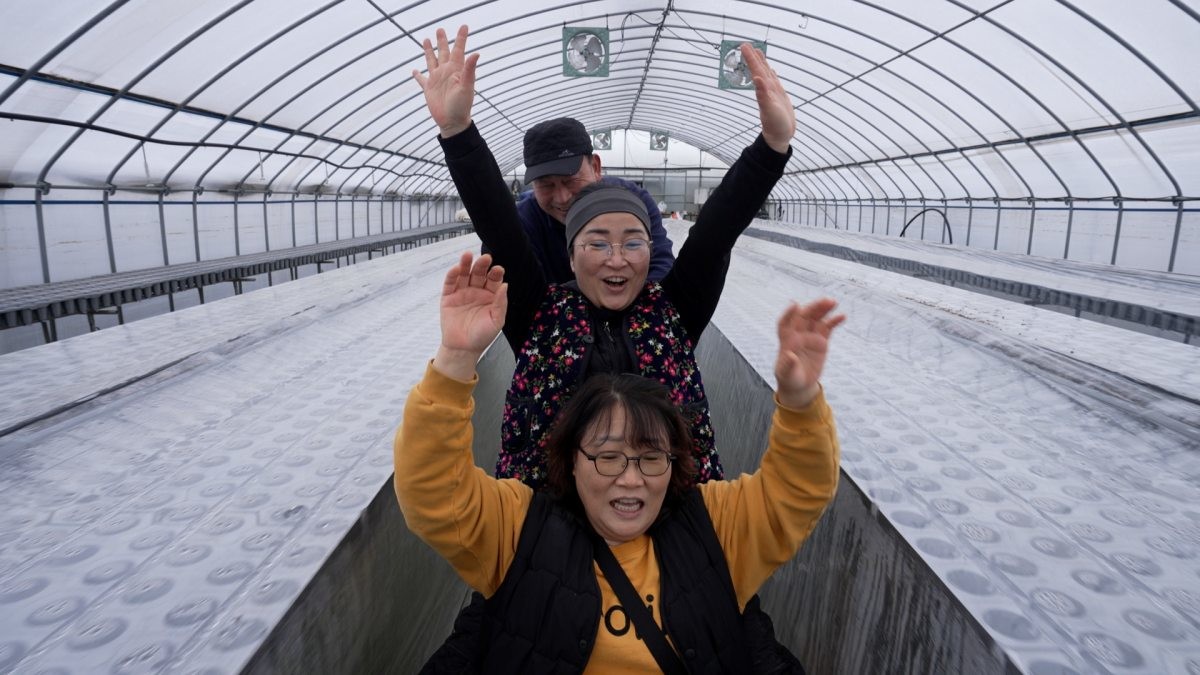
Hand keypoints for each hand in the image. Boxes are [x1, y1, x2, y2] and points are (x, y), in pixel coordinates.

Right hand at [412, 25, 478, 137]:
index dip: (461, 38)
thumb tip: (476, 53)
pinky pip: (422, 80)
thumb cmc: (462, 106)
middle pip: (443, 52)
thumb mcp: (467, 87)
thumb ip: (470, 70)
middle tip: (440, 29)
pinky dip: (418, 75)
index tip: (464, 26)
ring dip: (429, 51)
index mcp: (456, 70)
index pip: (459, 50)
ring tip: (426, 40)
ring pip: (432, 61)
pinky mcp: (429, 89)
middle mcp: (446, 72)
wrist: (453, 122)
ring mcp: (437, 80)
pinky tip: (414, 70)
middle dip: (442, 41)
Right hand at [434, 252, 506, 380]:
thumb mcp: (496, 321)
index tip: (498, 269)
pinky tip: (457, 268)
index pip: (494, 280)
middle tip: (486, 258)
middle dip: (482, 265)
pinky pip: (450, 283)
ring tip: (468, 255)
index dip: (496, 273)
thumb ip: (501, 304)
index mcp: (490, 295)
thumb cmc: (482, 336)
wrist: (463, 349)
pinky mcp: (448, 297)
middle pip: (479, 274)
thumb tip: (505, 285)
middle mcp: (476, 291)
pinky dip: (452, 275)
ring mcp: (462, 292)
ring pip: (464, 275)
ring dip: (466, 264)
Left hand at [742, 43, 795, 153]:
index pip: (756, 70)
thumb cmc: (775, 126)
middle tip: (746, 44)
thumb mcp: (769, 110)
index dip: (750, 58)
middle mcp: (767, 89)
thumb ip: (763, 94)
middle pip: (759, 69)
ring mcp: (773, 93)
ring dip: (761, 63)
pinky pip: (774, 83)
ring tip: (757, 52)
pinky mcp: (779, 97)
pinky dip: (772, 75)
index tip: (744, 46)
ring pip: (766, 74)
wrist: (780, 137)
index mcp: (764, 90)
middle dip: (753, 57)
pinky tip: (771, 71)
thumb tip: (756, 79)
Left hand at [774, 298, 843, 408]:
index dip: (788, 314)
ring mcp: (810, 336)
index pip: (785, 323)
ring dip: (823, 309)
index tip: (794, 305)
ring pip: (816, 318)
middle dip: (813, 308)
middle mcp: (797, 334)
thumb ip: (788, 365)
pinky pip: (827, 327)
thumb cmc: (789, 377)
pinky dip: (834, 321)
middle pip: (804, 316)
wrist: (799, 383)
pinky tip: (842, 316)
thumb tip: (790, 355)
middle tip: (824, 301)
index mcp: (786, 340)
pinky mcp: (821, 340)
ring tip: (833, 302)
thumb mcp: (786, 374)